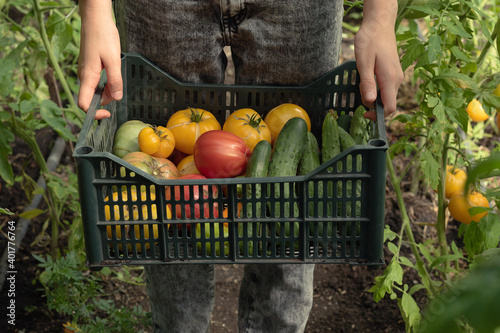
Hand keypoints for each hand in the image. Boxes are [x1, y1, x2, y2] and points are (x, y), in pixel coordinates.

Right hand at [77, 0, 121, 119]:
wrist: (96, 19)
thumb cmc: (103, 36)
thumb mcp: (113, 59)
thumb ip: (115, 80)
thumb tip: (115, 98)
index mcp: (87, 77)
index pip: (84, 104)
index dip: (94, 113)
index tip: (107, 114)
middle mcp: (84, 76)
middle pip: (93, 98)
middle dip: (106, 99)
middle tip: (118, 87)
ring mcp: (86, 72)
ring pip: (96, 90)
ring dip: (108, 89)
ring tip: (117, 75)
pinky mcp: (90, 67)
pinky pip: (97, 81)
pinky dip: (107, 82)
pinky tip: (114, 72)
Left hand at [354, 1, 403, 120]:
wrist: (379, 24)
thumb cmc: (369, 41)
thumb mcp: (363, 62)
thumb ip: (367, 83)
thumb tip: (370, 102)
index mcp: (389, 79)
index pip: (390, 107)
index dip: (377, 115)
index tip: (364, 113)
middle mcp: (397, 80)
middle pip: (388, 104)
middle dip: (374, 106)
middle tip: (360, 94)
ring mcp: (397, 76)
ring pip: (387, 96)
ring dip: (375, 97)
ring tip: (363, 84)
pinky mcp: (394, 73)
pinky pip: (387, 89)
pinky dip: (377, 90)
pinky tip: (368, 80)